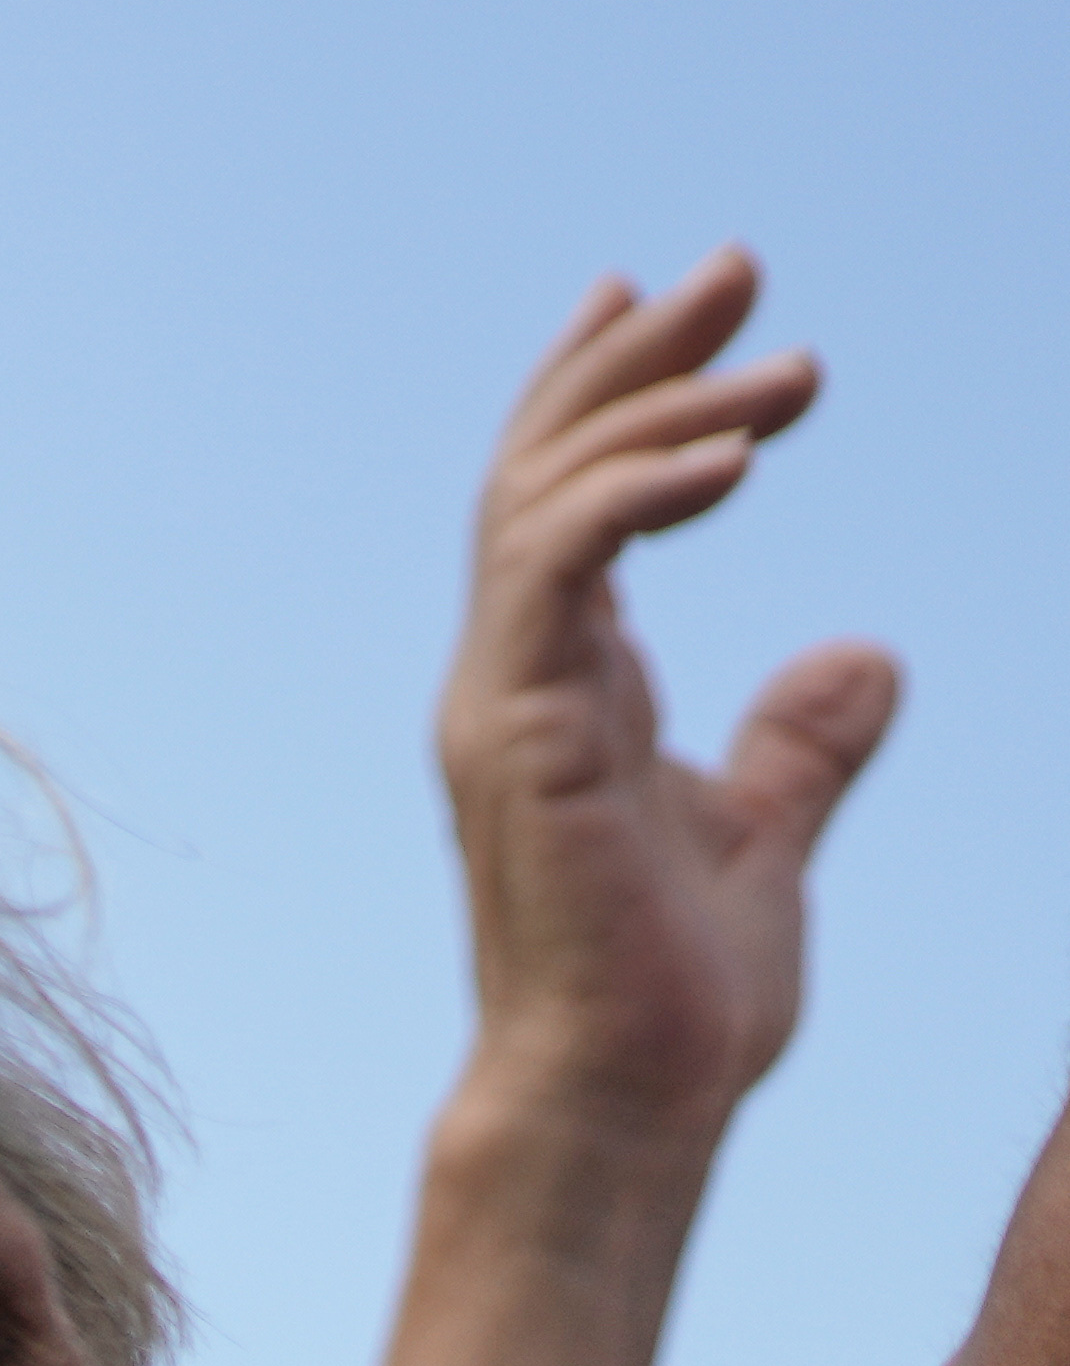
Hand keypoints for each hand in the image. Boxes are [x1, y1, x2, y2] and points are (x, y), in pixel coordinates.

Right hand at [438, 252, 889, 1138]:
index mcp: (555, 695)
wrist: (622, 1098)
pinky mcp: (521, 732)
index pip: (560, 507)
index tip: (678, 304)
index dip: (612, 395)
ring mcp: (502, 705)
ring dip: (664, 410)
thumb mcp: (766, 837)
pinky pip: (556, 568)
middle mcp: (508, 683)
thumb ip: (800, 747)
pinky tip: (737, 457)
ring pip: (549, 498)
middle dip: (636, 357)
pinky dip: (638, 494)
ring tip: (790, 372)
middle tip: (735, 267)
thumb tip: (863, 659)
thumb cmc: (674, 1003)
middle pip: (546, 470)